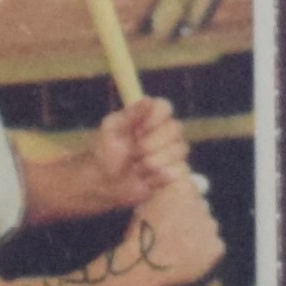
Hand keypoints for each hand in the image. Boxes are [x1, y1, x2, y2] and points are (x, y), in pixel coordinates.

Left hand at [84, 93, 189, 210]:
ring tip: (138, 168)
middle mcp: (164, 132)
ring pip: (179, 150)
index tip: (139, 130)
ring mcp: (171, 153)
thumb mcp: (112, 130)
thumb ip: (130, 114)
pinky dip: (160, 179)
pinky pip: (180, 173)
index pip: (165, 107)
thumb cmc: (106, 153)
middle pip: (176, 129)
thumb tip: (149, 100)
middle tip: (134, 153)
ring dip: (154, 164)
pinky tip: (147, 181)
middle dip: (150, 145)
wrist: (105, 185)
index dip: (154, 119)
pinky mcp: (174, 174)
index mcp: (149, 116)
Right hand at [130, 166, 225, 285]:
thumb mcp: (149, 201)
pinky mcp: (217, 246)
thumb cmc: (143, 232)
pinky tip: (188, 257)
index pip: (191, 188)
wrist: (144, 264)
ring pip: (208, 226)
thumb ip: (168, 189)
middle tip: (175, 232)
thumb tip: (189, 185)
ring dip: (198, 233)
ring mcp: (210, 225)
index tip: (171, 215)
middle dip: (191, 216)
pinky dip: (205, 251)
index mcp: (183, 186)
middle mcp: (201, 202)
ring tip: (179, 246)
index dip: (180, 202)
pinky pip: (214, 245)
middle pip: (200, 206)